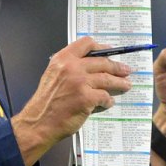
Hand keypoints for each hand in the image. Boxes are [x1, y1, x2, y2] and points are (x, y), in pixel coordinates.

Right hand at [12, 37, 133, 165]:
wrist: (39, 122)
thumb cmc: (46, 101)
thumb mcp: (53, 75)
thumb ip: (69, 67)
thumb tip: (91, 66)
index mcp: (62, 58)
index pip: (86, 43)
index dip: (102, 47)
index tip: (111, 52)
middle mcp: (72, 67)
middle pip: (102, 62)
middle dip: (117, 67)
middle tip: (126, 70)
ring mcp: (80, 82)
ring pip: (107, 79)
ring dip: (119, 83)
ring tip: (126, 85)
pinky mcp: (86, 98)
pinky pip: (104, 97)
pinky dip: (108, 100)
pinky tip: (109, 102)